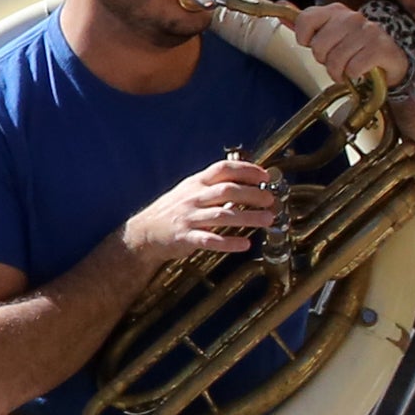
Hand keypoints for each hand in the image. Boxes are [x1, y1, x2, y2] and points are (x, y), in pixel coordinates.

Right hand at [121, 156, 278, 264]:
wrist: (143, 233)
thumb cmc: (172, 211)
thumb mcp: (189, 191)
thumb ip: (213, 185)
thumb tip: (245, 180)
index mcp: (196, 184)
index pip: (223, 169)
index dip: (246, 170)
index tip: (264, 177)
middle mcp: (193, 198)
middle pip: (227, 190)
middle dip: (252, 194)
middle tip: (270, 200)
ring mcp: (188, 218)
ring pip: (222, 215)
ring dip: (248, 217)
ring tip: (267, 219)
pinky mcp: (185, 238)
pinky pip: (209, 240)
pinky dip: (228, 242)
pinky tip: (244, 244)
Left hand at [291, 1, 409, 89]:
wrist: (388, 61)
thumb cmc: (352, 49)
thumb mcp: (328, 34)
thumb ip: (306, 23)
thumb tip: (280, 3)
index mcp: (335, 11)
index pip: (305, 19)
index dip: (304, 38)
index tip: (313, 44)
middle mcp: (352, 17)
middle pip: (319, 45)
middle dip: (324, 59)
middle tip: (335, 60)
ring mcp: (368, 30)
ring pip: (336, 59)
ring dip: (338, 71)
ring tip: (346, 69)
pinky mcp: (380, 47)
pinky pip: (353, 68)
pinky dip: (353, 75)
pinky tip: (360, 71)